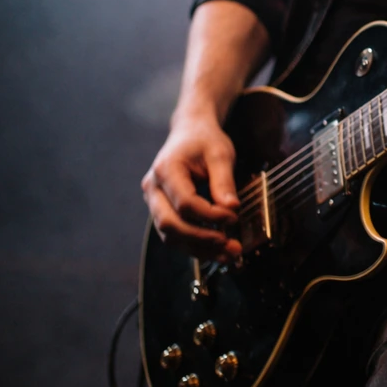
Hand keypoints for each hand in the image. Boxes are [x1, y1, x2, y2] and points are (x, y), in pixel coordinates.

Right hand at [141, 113, 241, 260]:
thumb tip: (231, 209)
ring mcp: (154, 201)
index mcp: (166, 170)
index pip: (185, 203)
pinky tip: (218, 250)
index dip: (210, 215)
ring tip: (228, 253)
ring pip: (169, 235)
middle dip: (201, 239)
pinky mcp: (162, 210)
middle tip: (230, 244)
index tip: (234, 217)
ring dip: (198, 249)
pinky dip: (195, 245)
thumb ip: (224, 182)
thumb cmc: (205, 140)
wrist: (190, 132)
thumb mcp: (220, 154)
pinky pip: (174, 234)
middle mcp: (153, 188)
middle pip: (170, 224)